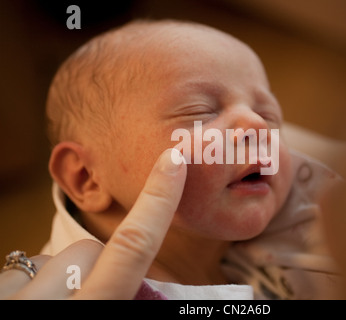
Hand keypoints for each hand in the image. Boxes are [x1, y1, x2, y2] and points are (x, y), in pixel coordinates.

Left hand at [0, 148, 186, 298]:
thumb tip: (139, 271)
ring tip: (52, 306)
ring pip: (50, 258)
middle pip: (88, 250)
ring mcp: (15, 298)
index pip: (133, 248)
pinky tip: (25, 305)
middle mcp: (50, 302)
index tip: (173, 160)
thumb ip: (131, 295)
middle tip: (89, 298)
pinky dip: (25, 285)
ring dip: (55, 278)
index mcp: (98, 309)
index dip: (158, 201)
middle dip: (94, 265)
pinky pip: (17, 269)